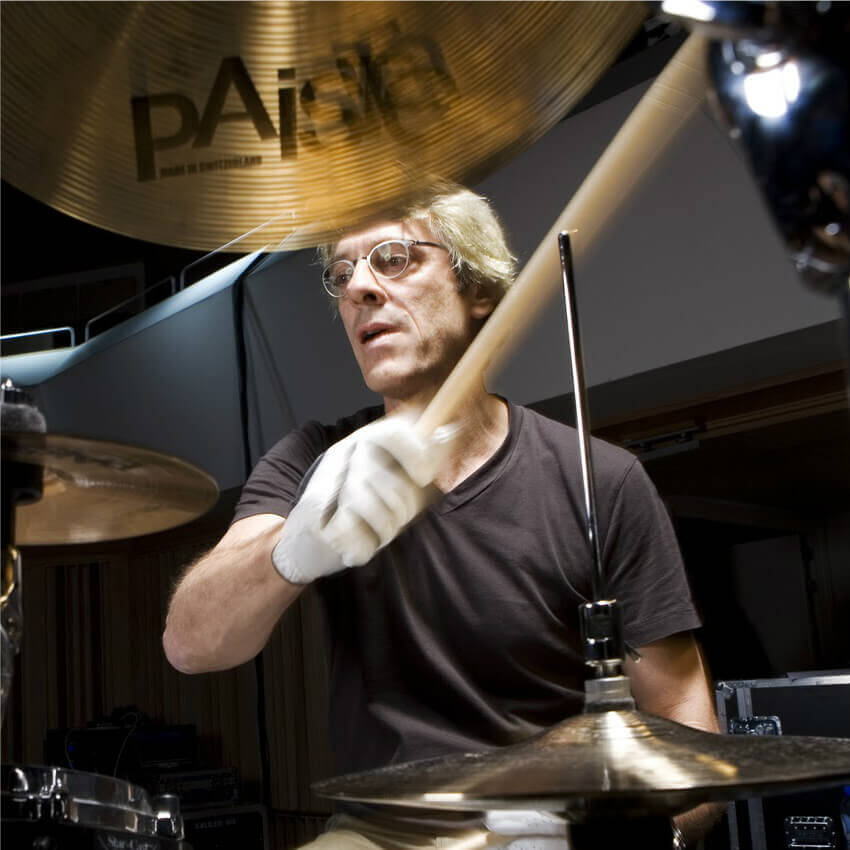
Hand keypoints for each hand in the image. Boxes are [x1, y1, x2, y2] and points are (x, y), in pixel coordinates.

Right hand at [272, 415, 452, 582]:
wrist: (313, 539)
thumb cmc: (365, 508)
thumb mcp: (399, 478)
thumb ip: (425, 457)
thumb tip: (452, 430)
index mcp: (370, 440)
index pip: (395, 431)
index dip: (417, 454)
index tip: (424, 477)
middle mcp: (347, 451)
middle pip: (389, 477)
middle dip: (402, 508)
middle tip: (399, 518)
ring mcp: (327, 477)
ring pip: (370, 504)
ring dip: (384, 529)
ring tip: (381, 533)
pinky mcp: (311, 508)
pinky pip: (350, 529)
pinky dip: (362, 545)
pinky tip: (360, 545)